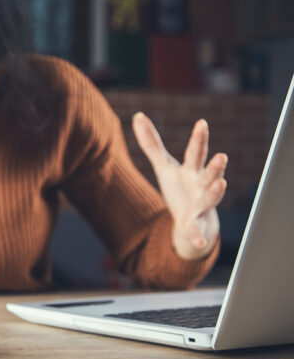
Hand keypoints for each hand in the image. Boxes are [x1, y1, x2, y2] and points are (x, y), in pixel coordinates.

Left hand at [132, 112, 227, 259]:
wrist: (193, 221)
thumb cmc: (180, 188)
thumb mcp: (164, 166)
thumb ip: (152, 143)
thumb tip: (137, 116)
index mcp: (192, 171)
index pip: (195, 152)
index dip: (199, 139)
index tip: (202, 123)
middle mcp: (201, 186)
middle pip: (209, 174)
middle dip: (215, 167)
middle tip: (221, 156)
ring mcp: (201, 206)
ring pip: (211, 198)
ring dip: (216, 192)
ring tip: (221, 184)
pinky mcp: (196, 226)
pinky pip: (198, 232)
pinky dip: (199, 237)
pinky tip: (198, 242)